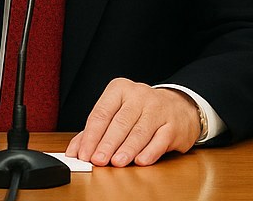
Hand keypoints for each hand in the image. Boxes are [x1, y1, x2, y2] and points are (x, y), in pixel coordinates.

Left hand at [65, 81, 200, 166]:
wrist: (177, 107)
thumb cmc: (140, 113)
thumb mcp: (115, 114)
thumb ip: (94, 132)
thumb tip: (74, 151)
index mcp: (120, 90)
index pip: (102, 112)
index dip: (92, 135)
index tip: (84, 154)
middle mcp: (140, 95)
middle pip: (121, 122)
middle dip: (108, 143)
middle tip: (98, 160)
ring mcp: (158, 108)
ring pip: (140, 130)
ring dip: (127, 148)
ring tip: (116, 162)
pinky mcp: (173, 124)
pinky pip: (160, 139)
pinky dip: (150, 151)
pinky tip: (140, 160)